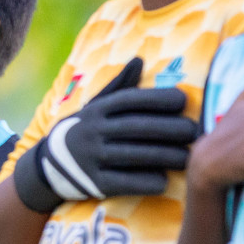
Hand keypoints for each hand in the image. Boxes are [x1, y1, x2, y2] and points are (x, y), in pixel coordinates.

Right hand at [13, 57, 197, 212]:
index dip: (157, 98)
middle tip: (194, 132)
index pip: (130, 100)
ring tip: (189, 158)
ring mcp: (92, 158)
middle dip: (170, 129)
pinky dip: (147, 182)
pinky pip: (126, 183)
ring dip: (166, 157)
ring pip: (136, 156)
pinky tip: (164, 180)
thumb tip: (140, 60)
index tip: (182, 101)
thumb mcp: (95, 106)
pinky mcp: (94, 183)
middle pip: (137, 127)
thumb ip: (119, 86)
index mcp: (97, 110)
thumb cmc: (84, 130)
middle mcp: (93, 132)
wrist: (49, 166)